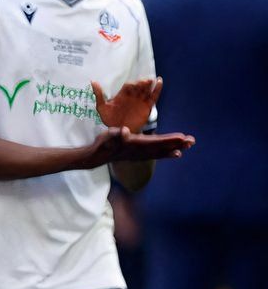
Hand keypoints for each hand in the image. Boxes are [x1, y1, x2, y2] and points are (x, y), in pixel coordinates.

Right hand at [78, 126, 194, 167]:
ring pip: (161, 151)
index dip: (169, 139)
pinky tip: (176, 153)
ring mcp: (141, 154)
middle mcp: (141, 151)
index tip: (182, 136)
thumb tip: (123, 131)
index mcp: (135, 144)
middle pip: (162, 147)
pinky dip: (167, 153)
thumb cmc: (102, 143)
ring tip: (189, 145)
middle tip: (192, 140)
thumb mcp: (107, 135)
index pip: (156, 141)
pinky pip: (157, 154)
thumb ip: (115, 133)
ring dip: (175, 148)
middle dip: (177, 144)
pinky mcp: (140, 155)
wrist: (96, 156)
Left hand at [93, 78, 161, 130]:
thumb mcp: (102, 107)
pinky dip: (157, 89)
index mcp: (122, 95)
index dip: (132, 84)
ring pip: (146, 89)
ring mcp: (140, 101)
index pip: (129, 86)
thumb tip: (93, 81)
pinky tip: (159, 81)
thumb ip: (99, 95)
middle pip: (139, 86)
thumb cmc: (109, 119)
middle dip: (141, 83)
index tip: (133, 84)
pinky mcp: (147, 106)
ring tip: (150, 81)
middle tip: (144, 82)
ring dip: (149, 84)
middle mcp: (132, 96)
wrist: (119, 131)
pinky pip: (154, 96)